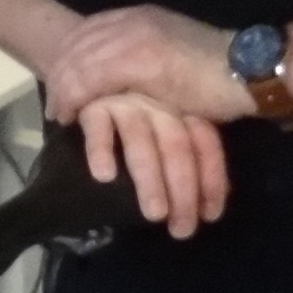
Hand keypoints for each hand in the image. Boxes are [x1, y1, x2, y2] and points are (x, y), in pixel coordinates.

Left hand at [45, 5, 255, 126]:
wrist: (250, 69)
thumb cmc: (218, 70)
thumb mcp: (174, 54)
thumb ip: (146, 57)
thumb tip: (125, 74)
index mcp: (141, 15)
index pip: (89, 30)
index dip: (70, 55)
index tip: (60, 80)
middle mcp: (133, 20)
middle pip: (78, 43)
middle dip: (59, 73)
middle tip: (54, 104)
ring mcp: (135, 38)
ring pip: (79, 61)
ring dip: (63, 89)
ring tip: (58, 114)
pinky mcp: (139, 62)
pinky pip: (92, 79)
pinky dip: (74, 98)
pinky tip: (69, 115)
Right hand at [76, 94, 230, 239]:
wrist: (81, 64)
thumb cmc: (128, 106)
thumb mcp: (160, 123)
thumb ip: (182, 153)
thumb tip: (209, 200)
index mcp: (181, 108)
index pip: (204, 142)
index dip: (211, 179)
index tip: (210, 215)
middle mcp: (157, 103)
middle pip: (176, 146)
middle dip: (182, 189)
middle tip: (182, 229)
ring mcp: (124, 102)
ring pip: (142, 141)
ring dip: (150, 178)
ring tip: (154, 214)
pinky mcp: (91, 104)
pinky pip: (98, 126)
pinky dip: (101, 149)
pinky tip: (104, 176)